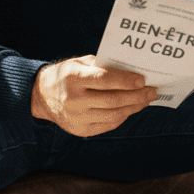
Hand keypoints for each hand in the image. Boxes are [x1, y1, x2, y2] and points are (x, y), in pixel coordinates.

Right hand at [31, 56, 157, 136]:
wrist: (41, 96)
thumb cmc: (65, 75)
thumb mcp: (78, 63)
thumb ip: (101, 65)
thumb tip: (130, 70)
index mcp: (73, 78)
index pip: (104, 80)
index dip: (125, 80)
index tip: (142, 80)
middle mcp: (74, 100)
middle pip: (112, 100)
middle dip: (136, 96)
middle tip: (152, 91)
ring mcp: (77, 117)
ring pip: (113, 115)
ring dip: (133, 107)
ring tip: (145, 100)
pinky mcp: (81, 130)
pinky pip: (108, 124)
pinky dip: (122, 116)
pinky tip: (131, 109)